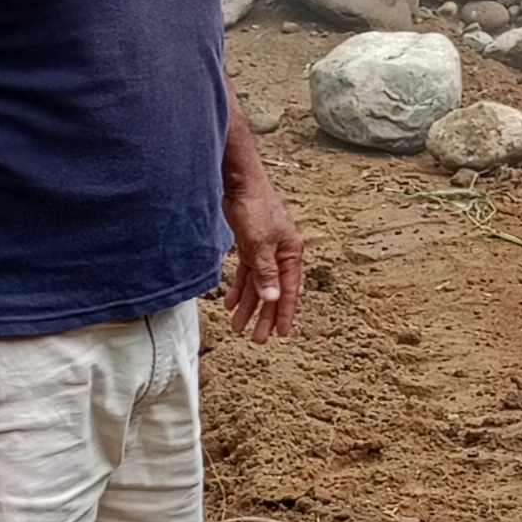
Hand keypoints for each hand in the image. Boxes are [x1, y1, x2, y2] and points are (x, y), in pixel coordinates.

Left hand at [224, 173, 302, 339]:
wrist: (240, 182)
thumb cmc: (256, 207)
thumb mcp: (259, 244)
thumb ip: (265, 273)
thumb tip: (272, 299)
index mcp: (290, 254)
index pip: (288, 291)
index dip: (284, 313)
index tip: (280, 334)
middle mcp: (280, 254)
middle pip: (273, 291)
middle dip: (264, 315)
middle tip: (258, 338)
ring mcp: (265, 251)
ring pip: (258, 285)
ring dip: (248, 305)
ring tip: (238, 326)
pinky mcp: (250, 246)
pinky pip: (247, 273)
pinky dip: (240, 288)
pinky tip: (231, 303)